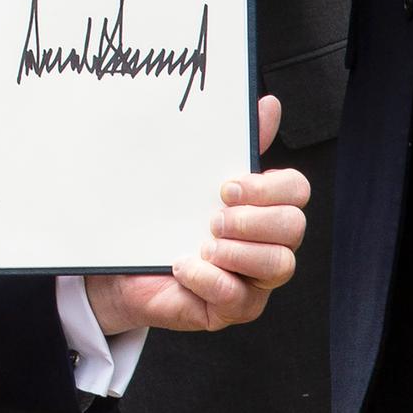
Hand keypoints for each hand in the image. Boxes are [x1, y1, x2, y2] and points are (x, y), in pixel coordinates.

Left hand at [85, 96, 310, 333]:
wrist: (116, 265)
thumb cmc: (158, 218)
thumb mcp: (188, 178)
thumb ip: (228, 145)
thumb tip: (266, 104)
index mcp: (260, 206)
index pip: (296, 190)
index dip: (269, 187)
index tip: (226, 186)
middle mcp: (265, 242)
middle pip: (294, 227)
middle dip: (252, 220)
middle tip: (213, 218)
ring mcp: (253, 278)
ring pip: (280, 265)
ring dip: (237, 252)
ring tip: (202, 244)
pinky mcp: (232, 308)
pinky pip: (240, 298)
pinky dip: (210, 279)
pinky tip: (183, 266)